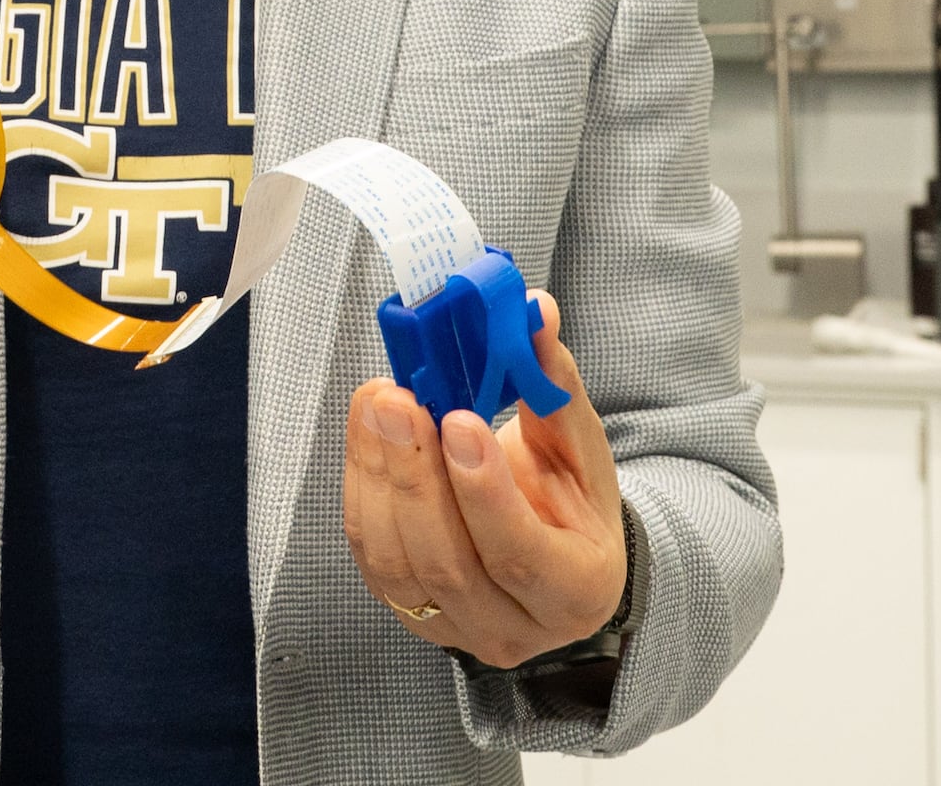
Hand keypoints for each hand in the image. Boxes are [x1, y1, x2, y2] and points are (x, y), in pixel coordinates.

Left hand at [341, 291, 625, 667]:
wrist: (554, 551)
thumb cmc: (571, 498)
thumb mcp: (578, 444)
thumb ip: (553, 382)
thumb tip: (534, 309)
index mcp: (578, 590)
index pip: (521, 555)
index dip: (483, 491)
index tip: (457, 419)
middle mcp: (516, 630)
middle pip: (449, 563)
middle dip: (413, 474)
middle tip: (397, 398)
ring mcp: (456, 630)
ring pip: (398, 564)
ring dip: (378, 475)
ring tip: (379, 403)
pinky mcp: (410, 614)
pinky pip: (373, 556)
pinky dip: (363, 488)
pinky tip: (368, 431)